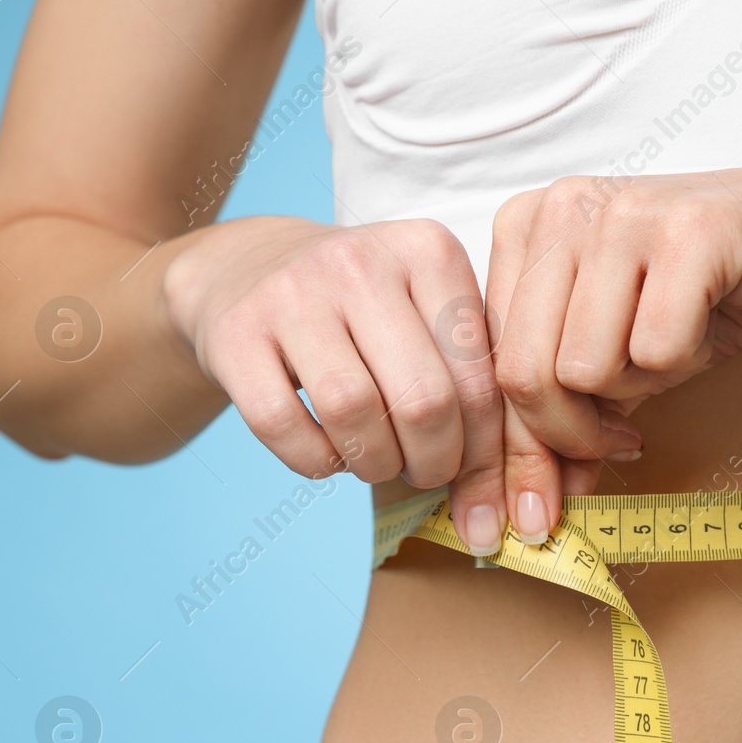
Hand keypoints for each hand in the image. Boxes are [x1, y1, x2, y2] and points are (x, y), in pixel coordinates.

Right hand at [164, 215, 509, 553]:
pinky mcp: (235, 333)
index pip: (480, 377)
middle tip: (424, 473)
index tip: (475, 481)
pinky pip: (283, 425)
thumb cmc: (358, 310)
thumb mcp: (423, 312)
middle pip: (423, 401)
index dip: (485, 450)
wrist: (247, 270)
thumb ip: (472, 377)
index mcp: (427, 250)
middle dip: (433, 463)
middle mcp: (360, 261)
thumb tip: (507, 492)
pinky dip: (314, 462)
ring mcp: (291, 293)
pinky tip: (326, 454)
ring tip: (377, 463)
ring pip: (353, 413)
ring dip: (374, 465)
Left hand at [486, 163, 741, 541]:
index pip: (487, 362)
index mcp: (525, 225)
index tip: (540, 506)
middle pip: (522, 375)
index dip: (514, 447)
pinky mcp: (690, 231)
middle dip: (570, 438)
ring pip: (581, 370)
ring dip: (636, 390)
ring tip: (673, 351)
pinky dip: (686, 363)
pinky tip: (708, 330)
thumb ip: (557, 409)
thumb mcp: (609, 348)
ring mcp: (624, 213)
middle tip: (621, 445)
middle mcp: (562, 206)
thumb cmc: (707, 297)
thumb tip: (527, 506)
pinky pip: (655, 353)